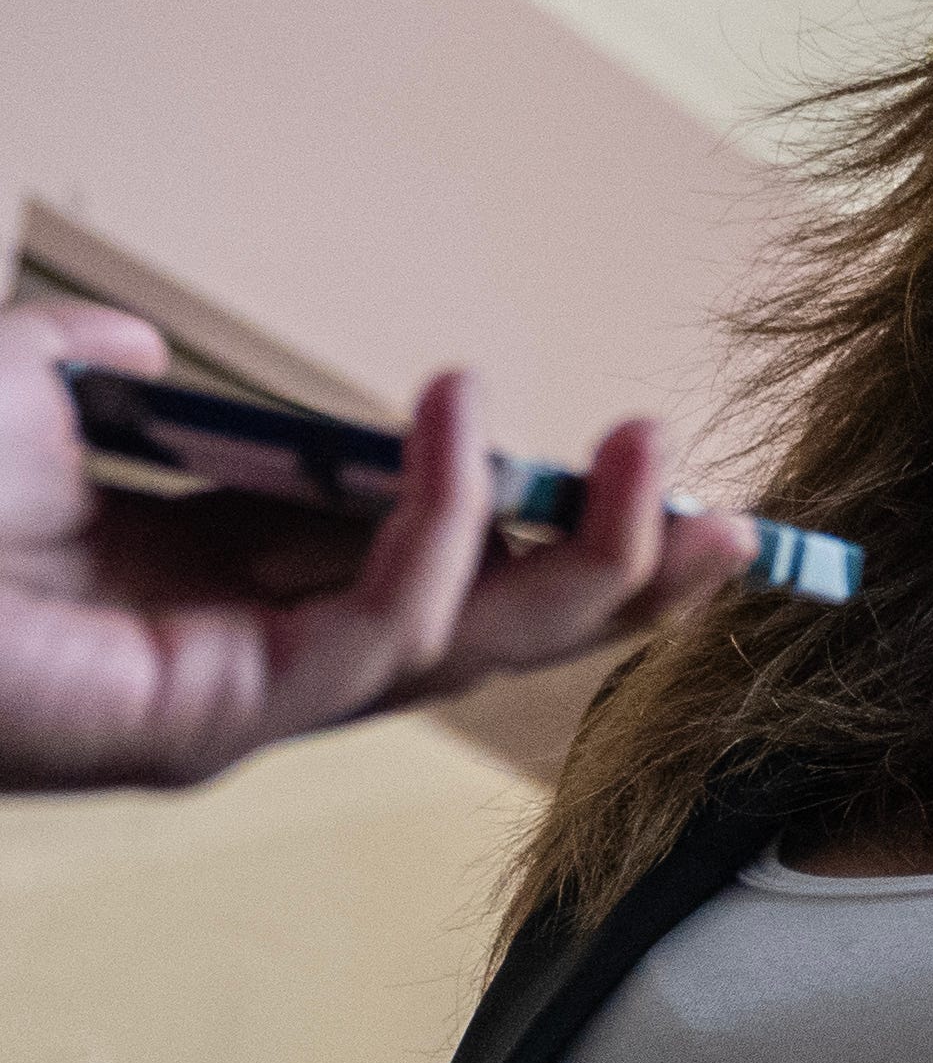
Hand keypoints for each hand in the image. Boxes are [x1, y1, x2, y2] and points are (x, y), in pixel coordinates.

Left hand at [0, 299, 752, 791]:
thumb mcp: (9, 390)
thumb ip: (83, 370)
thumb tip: (126, 346)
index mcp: (211, 587)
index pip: (423, 563)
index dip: (539, 520)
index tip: (634, 464)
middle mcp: (244, 656)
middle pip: (486, 633)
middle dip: (619, 578)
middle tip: (731, 518)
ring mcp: (237, 701)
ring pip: (467, 653)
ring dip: (583, 564)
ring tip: (657, 463)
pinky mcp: (211, 717)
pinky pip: (374, 635)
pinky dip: (436, 534)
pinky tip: (464, 430)